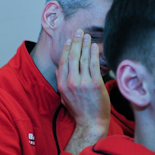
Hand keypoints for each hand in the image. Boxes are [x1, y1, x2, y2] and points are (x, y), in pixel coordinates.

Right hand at [56, 29, 110, 154]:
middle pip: (72, 57)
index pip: (63, 62)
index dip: (66, 49)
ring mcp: (83, 83)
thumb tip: (59, 70)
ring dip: (85, 45)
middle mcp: (71, 82)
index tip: (69, 40)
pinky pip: (93, 65)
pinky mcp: (95, 84)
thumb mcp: (64, 97)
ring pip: (83, 59)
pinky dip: (94, 54)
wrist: (91, 122)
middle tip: (79, 31)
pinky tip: (95, 46)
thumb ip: (60, 82)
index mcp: (62, 85)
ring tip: (88, 36)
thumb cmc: (79, 111)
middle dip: (76, 42)